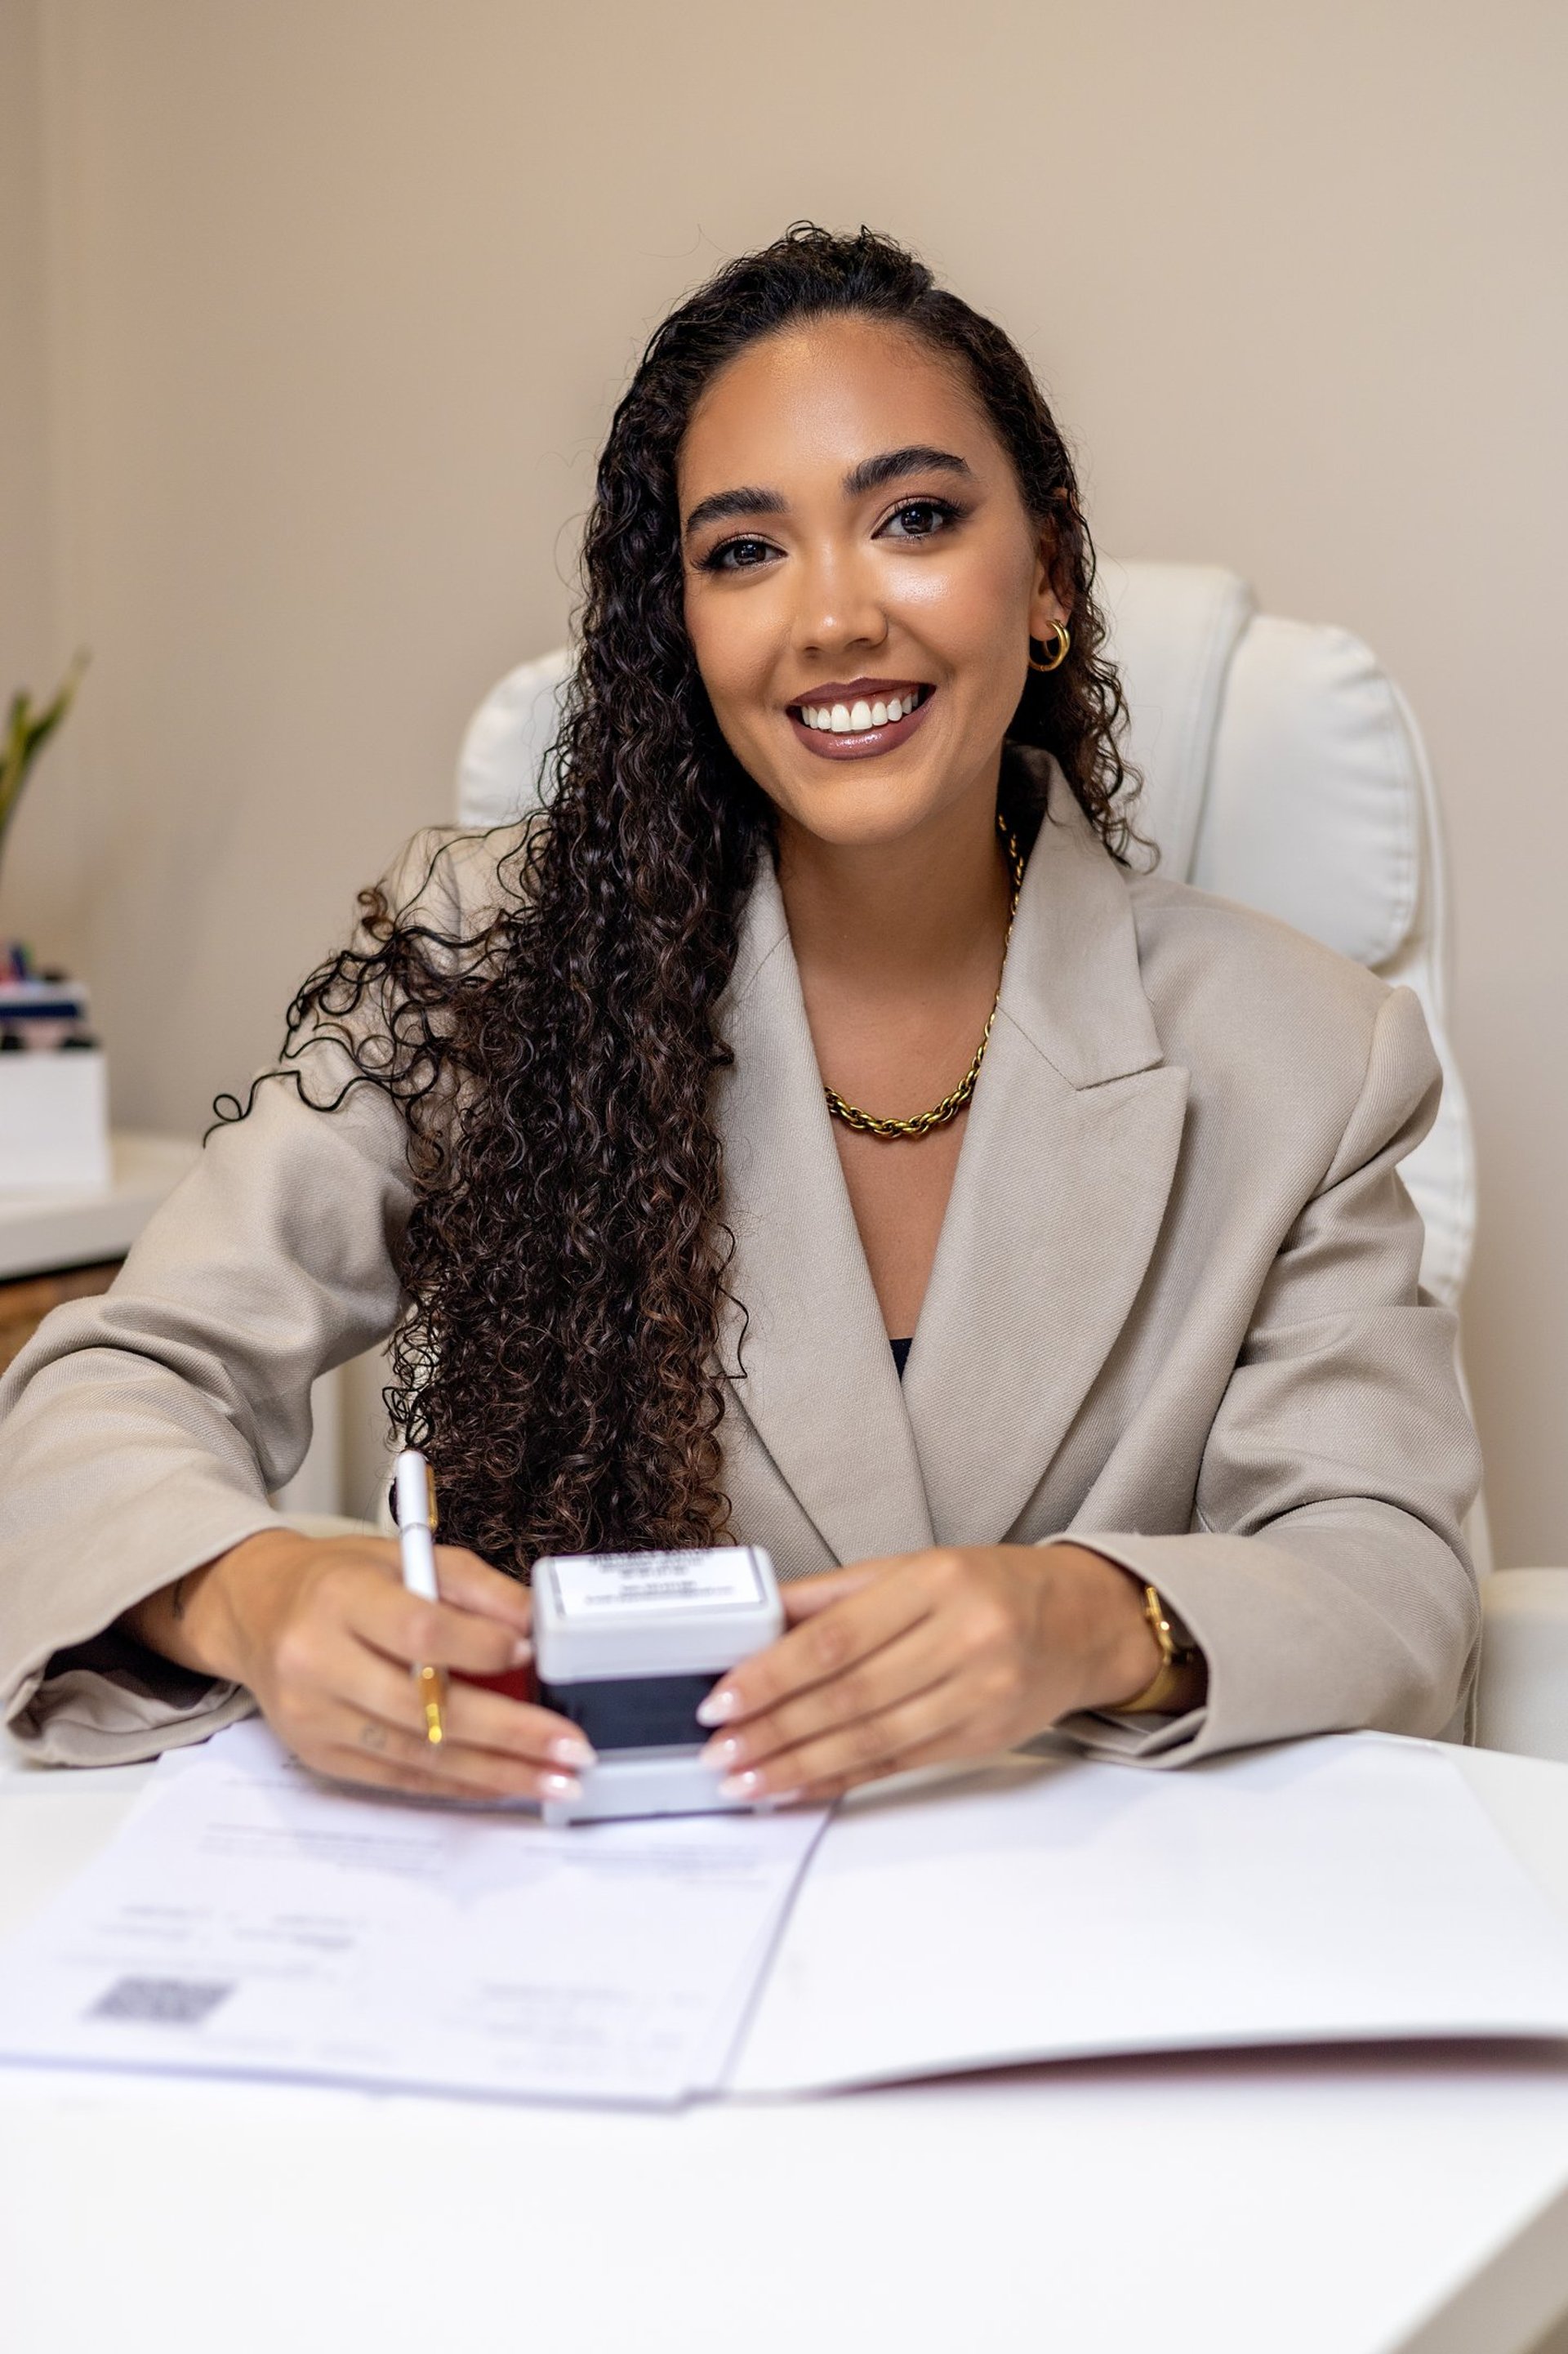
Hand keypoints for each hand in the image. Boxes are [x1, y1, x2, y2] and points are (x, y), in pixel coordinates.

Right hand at [125, 1530, 594, 1803]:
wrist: (257, 1612)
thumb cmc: (341, 1581)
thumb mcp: (404, 1556)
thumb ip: (474, 1586)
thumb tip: (535, 1624)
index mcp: (340, 1598)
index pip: (418, 1630)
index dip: (479, 1646)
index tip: (532, 1653)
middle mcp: (318, 1661)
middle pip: (423, 1705)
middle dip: (508, 1732)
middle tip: (571, 1746)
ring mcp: (314, 1717)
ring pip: (416, 1753)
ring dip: (495, 1771)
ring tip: (555, 1778)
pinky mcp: (318, 1756)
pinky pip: (399, 1778)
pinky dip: (458, 1784)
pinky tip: (505, 1784)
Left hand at [696, 1543, 1175, 1803]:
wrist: (1084, 1622)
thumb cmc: (990, 1587)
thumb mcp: (913, 1568)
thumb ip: (833, 1596)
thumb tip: (754, 1621)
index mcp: (936, 1584)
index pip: (837, 1638)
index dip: (773, 1674)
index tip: (722, 1698)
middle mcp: (964, 1639)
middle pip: (850, 1695)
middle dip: (775, 1729)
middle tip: (719, 1752)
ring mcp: (979, 1695)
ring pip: (872, 1739)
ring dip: (798, 1767)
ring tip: (746, 1780)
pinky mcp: (983, 1740)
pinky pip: (897, 1766)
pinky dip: (840, 1780)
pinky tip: (798, 1788)